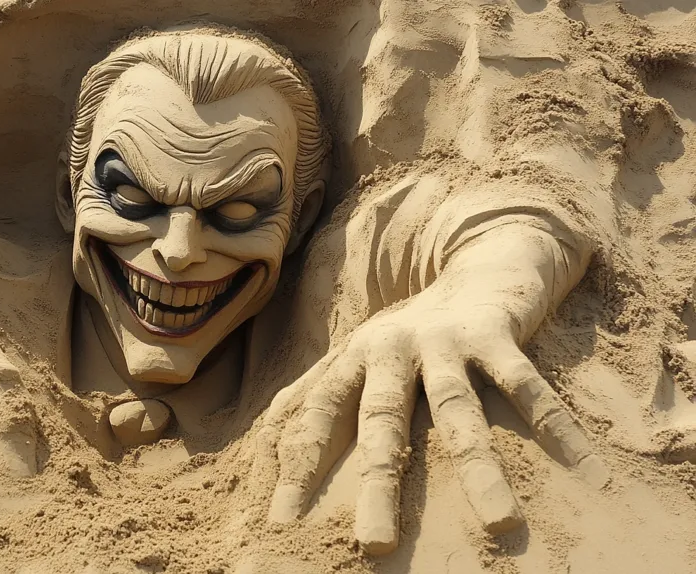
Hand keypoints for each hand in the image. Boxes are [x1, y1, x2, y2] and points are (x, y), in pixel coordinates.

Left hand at [259, 230, 606, 554]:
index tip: (281, 523)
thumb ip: (313, 392)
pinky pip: (527, 387)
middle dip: (378, 485)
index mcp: (352, 361)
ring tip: (501, 523)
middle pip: (382, 424)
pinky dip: (556, 427)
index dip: (297, 469)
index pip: (317, 419)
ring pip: (459, 412)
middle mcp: (391, 349)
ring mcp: (444, 342)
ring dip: (480, 468)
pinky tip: (585, 470)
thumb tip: (269, 439)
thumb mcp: (355, 356)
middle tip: (373, 544)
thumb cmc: (409, 332)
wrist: (473, 267)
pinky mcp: (494, 335)